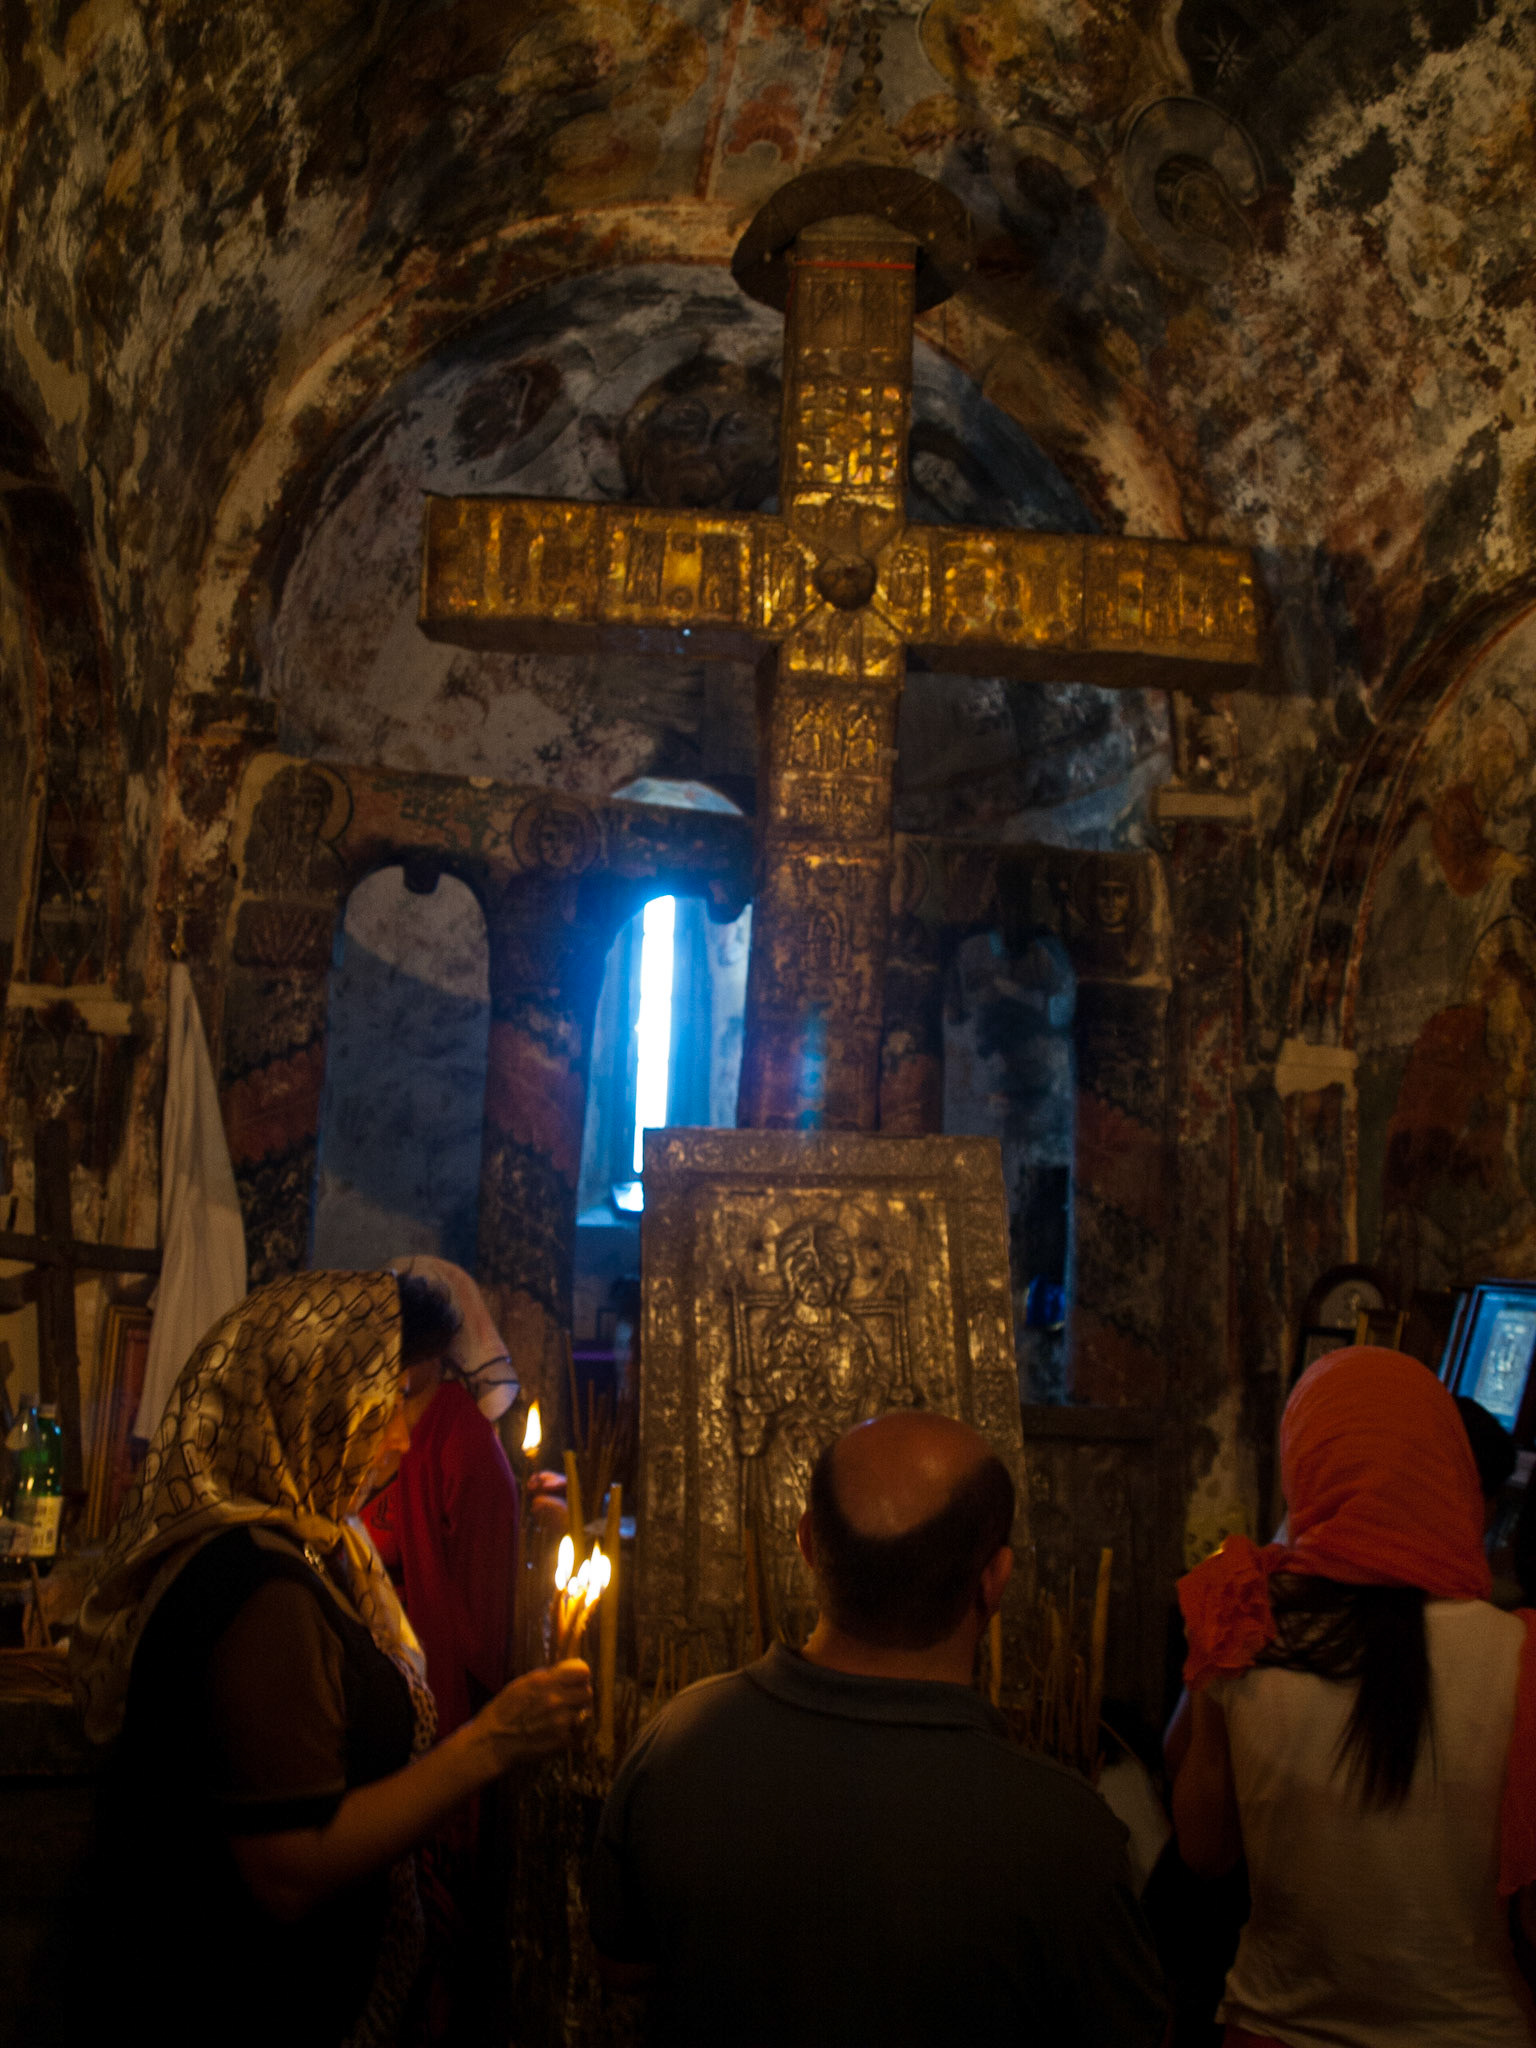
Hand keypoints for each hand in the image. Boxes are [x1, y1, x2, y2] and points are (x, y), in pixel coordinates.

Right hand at [471, 1659, 592, 1770]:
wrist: (493, 1741)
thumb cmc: (505, 1710)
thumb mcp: (523, 1683)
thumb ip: (549, 1676)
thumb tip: (570, 1669)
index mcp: (545, 1682)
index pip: (582, 1671)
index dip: (580, 1675)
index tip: (576, 1680)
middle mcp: (555, 1700)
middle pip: (587, 1693)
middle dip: (579, 1695)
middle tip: (569, 1700)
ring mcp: (561, 1723)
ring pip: (585, 1713)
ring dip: (576, 1715)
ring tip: (561, 1717)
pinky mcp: (562, 1742)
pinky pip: (579, 1733)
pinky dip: (572, 1733)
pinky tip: (559, 1732)